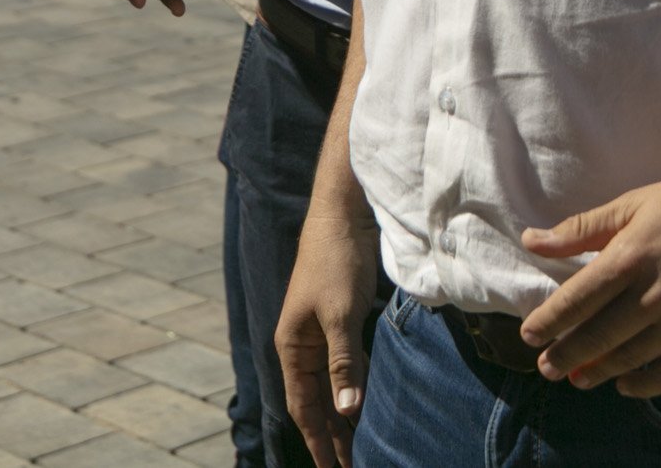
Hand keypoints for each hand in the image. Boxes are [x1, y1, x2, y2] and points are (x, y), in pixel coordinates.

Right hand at [276, 212, 378, 467]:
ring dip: (344, 412)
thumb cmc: (337, 262)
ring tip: (360, 443)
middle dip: (332, 434)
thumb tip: (348, 411)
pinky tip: (368, 400)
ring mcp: (320, 333)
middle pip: (316, 401)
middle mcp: (302, 345)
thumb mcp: (342, 315)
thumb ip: (345, 363)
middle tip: (352, 464)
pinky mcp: (338, 320)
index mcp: (293, 347)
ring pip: (331, 384)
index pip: (304, 407)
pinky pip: (345, 363)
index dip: (318, 440)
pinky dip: (355, 385)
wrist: (342, 216)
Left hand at [516, 162, 660, 397]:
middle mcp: (654, 294)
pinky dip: (642, 386)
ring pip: (627, 360)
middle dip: (564, 355)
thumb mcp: (635, 204)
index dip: (547, 322)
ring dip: (595, 372)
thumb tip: (531, 240)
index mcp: (630, 256)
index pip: (575, 300)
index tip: (528, 334)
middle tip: (545, 365)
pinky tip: (624, 384)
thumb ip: (581, 228)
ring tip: (577, 377)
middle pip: (595, 337)